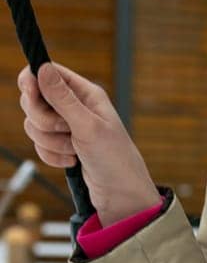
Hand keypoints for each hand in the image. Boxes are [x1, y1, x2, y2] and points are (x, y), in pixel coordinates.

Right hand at [18, 61, 159, 225]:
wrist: (120, 195)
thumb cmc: (114, 158)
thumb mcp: (88, 126)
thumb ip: (63, 98)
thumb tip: (43, 67)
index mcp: (86, 93)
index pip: (49, 73)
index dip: (33, 80)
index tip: (29, 93)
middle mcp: (75, 106)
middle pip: (34, 99)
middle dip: (43, 120)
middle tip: (65, 130)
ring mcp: (66, 127)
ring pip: (33, 125)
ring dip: (50, 142)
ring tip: (75, 150)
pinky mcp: (61, 145)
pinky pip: (39, 144)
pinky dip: (51, 155)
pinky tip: (72, 161)